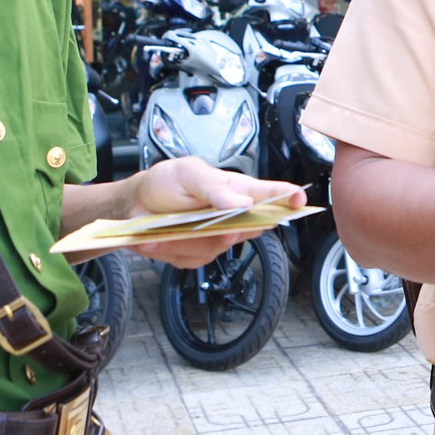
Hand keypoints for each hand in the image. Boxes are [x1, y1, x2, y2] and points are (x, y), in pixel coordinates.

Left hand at [124, 156, 306, 269]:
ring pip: (216, 248)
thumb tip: (242, 203)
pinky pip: (192, 261)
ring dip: (185, 239)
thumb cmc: (166, 181)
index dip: (289, 198)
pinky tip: (157, 238)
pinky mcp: (197, 254)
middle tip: (206, 222)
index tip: (299, 200)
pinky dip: (169, 250)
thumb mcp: (188, 173)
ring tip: (164, 226)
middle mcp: (232, 215)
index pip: (270, 194)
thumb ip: (214, 187)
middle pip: (248, 230)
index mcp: (236, 190)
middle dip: (226, 229)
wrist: (135, 203)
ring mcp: (216, 237)